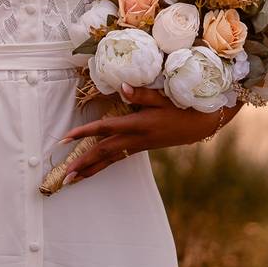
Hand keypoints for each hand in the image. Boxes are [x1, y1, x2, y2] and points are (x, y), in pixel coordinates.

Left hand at [58, 84, 237, 184]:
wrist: (202, 124)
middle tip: (64, 175)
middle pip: (104, 152)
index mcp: (139, 125)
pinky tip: (94, 168)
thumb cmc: (183, 106)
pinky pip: (118, 158)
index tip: (65, 138)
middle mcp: (137, 139)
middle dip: (83, 163)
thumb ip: (142, 93)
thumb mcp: (164, 97)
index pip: (105, 129)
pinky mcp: (142, 147)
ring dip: (91, 169)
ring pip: (110, 159)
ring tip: (73, 179)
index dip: (84, 132)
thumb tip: (122, 87)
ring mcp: (140, 145)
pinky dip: (103, 164)